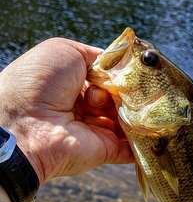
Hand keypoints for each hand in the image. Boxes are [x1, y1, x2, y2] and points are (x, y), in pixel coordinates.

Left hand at [0, 38, 133, 185]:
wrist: (24, 124)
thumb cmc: (38, 82)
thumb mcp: (65, 51)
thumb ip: (98, 56)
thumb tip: (124, 66)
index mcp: (76, 84)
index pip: (111, 78)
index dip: (124, 73)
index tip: (135, 71)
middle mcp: (88, 107)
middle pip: (123, 98)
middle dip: (133, 91)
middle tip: (136, 87)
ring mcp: (98, 130)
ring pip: (131, 120)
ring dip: (141, 110)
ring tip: (143, 101)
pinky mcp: (107, 150)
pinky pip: (133, 146)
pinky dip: (147, 138)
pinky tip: (159, 126)